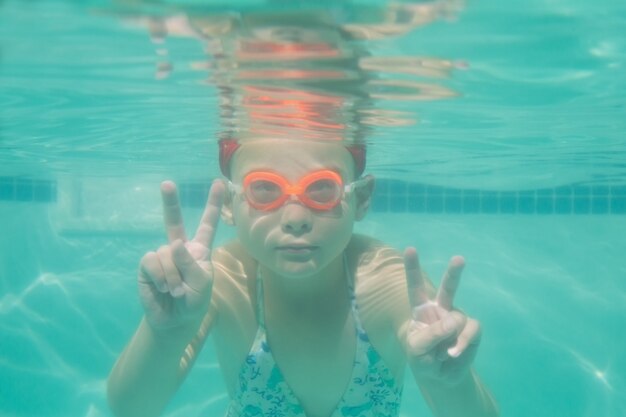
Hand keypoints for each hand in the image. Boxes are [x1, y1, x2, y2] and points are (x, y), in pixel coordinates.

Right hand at [138, 180, 224, 331]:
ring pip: (165, 252)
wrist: (174, 320)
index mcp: (199, 250)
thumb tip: (173, 243)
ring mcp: (162, 255)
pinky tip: (163, 289)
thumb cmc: (194, 301)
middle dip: (170, 202)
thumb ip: (190, 263)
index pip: (208, 224)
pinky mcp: (147, 265)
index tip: (219, 183)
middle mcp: (180, 248)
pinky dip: (160, 276)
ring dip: (172, 275)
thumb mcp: (201, 283)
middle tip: (167, 184)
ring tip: (176, 291)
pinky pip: (152, 261)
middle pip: (174, 221)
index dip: (213, 204)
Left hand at [404, 247, 480, 385]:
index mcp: (421, 309)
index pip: (415, 286)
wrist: (441, 377)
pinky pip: (470, 330)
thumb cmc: (423, 358)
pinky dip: (462, 343)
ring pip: (457, 318)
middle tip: (459, 258)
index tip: (410, 249)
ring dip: (449, 338)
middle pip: (448, 287)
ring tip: (442, 352)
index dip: (413, 268)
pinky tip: (453, 353)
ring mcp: (457, 317)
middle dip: (454, 273)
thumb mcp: (417, 348)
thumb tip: (454, 321)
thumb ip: (431, 334)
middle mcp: (440, 309)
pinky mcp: (472, 328)